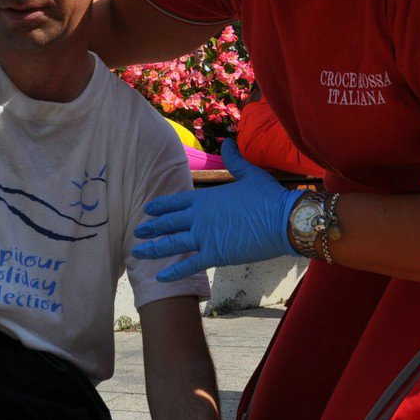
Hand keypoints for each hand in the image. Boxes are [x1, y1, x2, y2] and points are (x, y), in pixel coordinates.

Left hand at [133, 139, 299, 280]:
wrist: (282, 221)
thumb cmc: (268, 197)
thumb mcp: (250, 174)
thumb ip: (235, 160)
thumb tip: (228, 142)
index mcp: (206, 199)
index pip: (176, 202)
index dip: (160, 206)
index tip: (148, 210)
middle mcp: (200, 218)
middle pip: (169, 223)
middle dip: (151, 227)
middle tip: (136, 231)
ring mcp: (205, 237)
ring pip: (172, 244)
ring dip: (153, 248)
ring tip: (137, 252)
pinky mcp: (215, 255)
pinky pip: (189, 265)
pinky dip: (173, 272)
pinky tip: (159, 277)